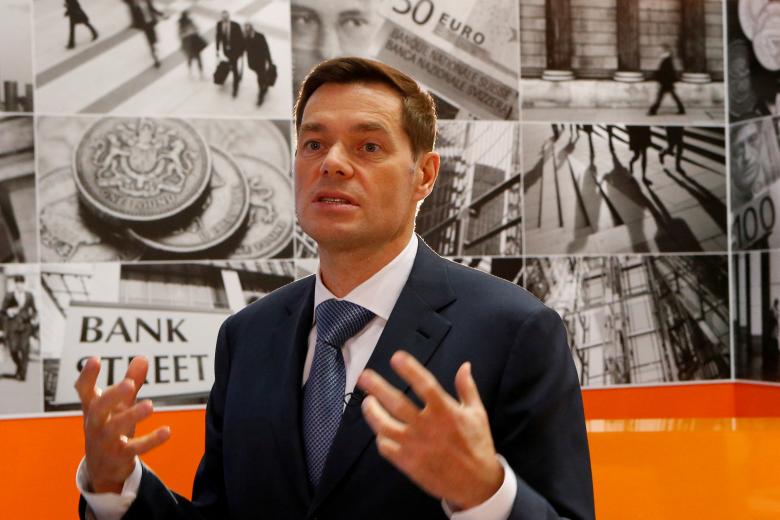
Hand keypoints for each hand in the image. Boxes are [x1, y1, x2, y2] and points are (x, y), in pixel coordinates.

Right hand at [75, 356, 170, 493]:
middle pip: (99, 408)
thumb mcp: (119, 404)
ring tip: (150, 406)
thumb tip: (142, 357)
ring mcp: (105, 441)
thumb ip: (131, 381)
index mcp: (93, 407)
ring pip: (115, 428)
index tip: (95, 359)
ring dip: (131, 416)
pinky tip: (167, 431)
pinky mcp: (119, 456)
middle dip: (113, 396)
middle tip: (129, 384)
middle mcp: (95, 423)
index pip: (84, 390)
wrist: (102, 468)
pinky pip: (134, 448)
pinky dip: (151, 440)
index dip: (88, 376)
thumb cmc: (110, 426)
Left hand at [357, 351, 502, 509]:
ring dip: (372, 412)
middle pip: (396, 402)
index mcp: (445, 411)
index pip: (423, 384)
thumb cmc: (477, 445)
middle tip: (364, 376)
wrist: (476, 484)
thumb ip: (467, 388)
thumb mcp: (477, 413)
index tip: (396, 357)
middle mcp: (427, 426)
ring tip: (367, 401)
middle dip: (378, 387)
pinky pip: (386, 447)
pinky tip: (380, 430)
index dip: (409, 369)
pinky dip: (380, 437)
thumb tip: (465, 365)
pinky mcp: (408, 463)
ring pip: (384, 425)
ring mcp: (415, 445)